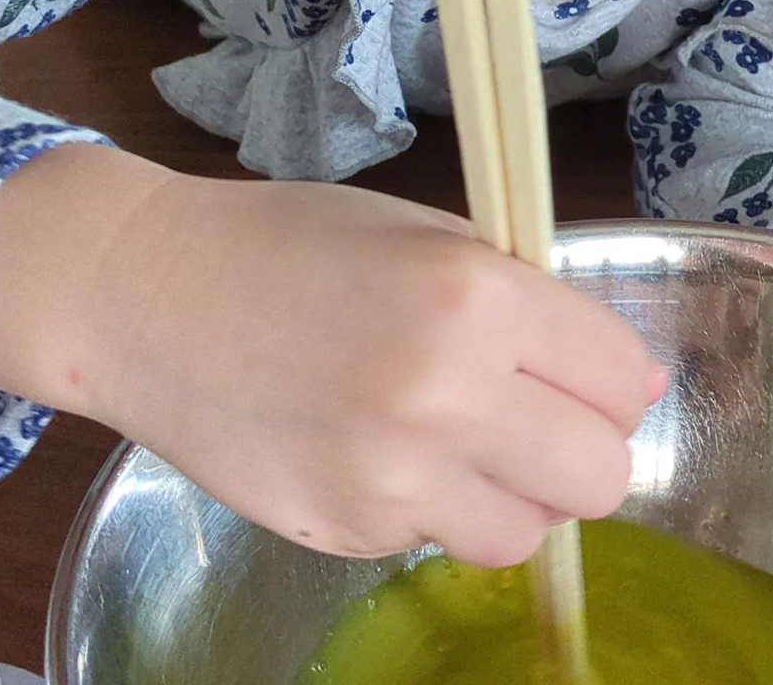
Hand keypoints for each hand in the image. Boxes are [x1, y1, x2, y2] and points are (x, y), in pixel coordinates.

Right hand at [83, 173, 663, 567]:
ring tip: (462, 438)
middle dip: (585, 447)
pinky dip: (434, 504)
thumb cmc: (294, 242)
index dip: (615, 374)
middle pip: (599, 478)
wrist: (151, 295)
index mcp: (474, 298)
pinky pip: (437, 539)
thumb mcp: (428, 233)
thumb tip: (622, 379)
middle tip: (542, 415)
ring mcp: (390, 480)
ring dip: (516, 491)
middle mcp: (443, 397)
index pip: (620, 376)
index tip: (591, 371)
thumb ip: (527, 302)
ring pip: (528, 533)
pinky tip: (380, 450)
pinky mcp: (344, 534)